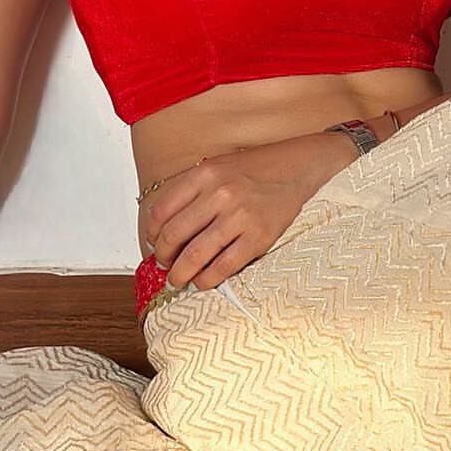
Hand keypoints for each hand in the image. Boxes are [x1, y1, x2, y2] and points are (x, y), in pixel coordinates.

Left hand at [140, 132, 348, 291]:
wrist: (298, 169)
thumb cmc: (255, 170)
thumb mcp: (218, 168)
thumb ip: (192, 192)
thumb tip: (163, 230)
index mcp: (205, 174)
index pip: (161, 210)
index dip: (151, 233)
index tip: (153, 244)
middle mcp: (220, 193)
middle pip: (174, 235)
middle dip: (163, 257)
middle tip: (163, 266)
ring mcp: (241, 216)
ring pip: (195, 255)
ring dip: (180, 274)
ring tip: (178, 280)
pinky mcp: (259, 237)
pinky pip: (224, 266)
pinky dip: (207, 279)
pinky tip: (202, 282)